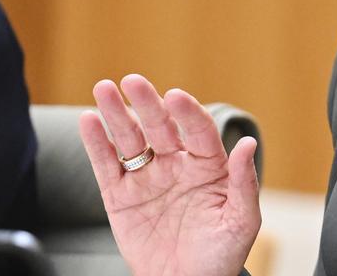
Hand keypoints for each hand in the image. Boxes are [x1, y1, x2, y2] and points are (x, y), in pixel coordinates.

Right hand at [79, 75, 260, 275]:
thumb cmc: (221, 254)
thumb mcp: (241, 221)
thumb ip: (243, 182)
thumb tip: (247, 144)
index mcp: (208, 165)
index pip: (198, 131)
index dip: (187, 113)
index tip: (175, 97)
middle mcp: (176, 164)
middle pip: (160, 126)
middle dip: (147, 103)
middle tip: (133, 81)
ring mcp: (147, 178)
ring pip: (131, 139)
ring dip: (116, 114)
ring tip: (103, 89)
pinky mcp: (120, 197)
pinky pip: (107, 166)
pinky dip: (96, 144)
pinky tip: (89, 120)